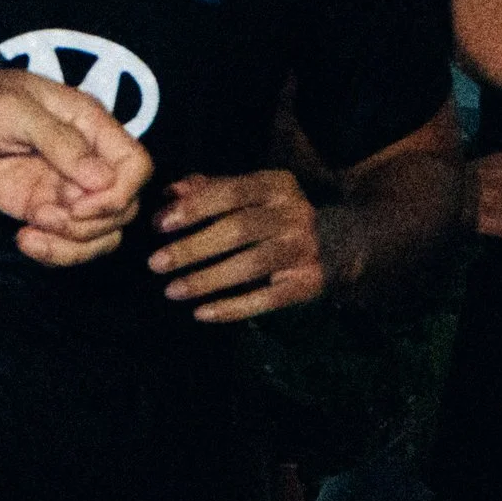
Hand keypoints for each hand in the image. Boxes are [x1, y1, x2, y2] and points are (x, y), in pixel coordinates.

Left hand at [0, 39, 151, 265]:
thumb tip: (102, 179)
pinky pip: (68, 242)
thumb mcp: (12, 110)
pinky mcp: (41, 209)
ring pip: (102, 233)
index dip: (119, 195)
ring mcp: (65, 187)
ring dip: (74, 246)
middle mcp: (87, 159)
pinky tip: (24, 240)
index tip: (79, 204)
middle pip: (125, 208)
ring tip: (31, 232)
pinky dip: (55, 252)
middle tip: (45, 216)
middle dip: (90, 225)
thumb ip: (60, 142)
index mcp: (90, 124)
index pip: (136, 166)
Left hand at [152, 170, 335, 323]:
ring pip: (250, 266)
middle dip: (192, 248)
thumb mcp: (252, 193)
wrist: (345, 241)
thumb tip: (169, 194)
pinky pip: (266, 299)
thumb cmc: (278, 215)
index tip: (159, 225)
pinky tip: (202, 313)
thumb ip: (211, 189)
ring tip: (172, 290)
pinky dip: (233, 308)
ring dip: (207, 280)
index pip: (231, 192)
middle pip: (237, 230)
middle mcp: (294, 215)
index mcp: (277, 186)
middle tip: (157, 263)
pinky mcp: (307, 283)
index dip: (194, 208)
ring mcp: (303, 250)